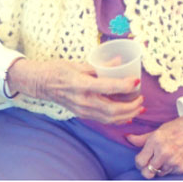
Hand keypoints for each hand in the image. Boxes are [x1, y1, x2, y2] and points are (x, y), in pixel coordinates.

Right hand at [6, 58, 143, 123]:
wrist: (40, 83)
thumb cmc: (58, 70)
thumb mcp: (78, 64)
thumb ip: (100, 66)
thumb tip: (120, 61)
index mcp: (81, 84)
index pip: (109, 87)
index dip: (125, 85)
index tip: (137, 81)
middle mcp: (83, 100)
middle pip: (113, 109)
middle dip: (131, 106)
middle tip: (142, 98)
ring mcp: (82, 110)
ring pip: (110, 118)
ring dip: (128, 114)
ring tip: (139, 108)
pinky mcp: (83, 115)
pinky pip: (104, 120)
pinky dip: (118, 119)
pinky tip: (128, 115)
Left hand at [125, 116, 182, 178]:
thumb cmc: (177, 129)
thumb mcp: (159, 130)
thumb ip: (142, 138)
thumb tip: (128, 139)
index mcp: (156, 142)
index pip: (139, 162)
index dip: (139, 163)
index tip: (142, 161)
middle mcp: (164, 153)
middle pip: (147, 173)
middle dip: (147, 170)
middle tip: (150, 164)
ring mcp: (174, 162)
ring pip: (160, 174)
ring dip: (160, 168)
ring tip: (166, 158)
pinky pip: (171, 174)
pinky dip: (172, 169)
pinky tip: (176, 159)